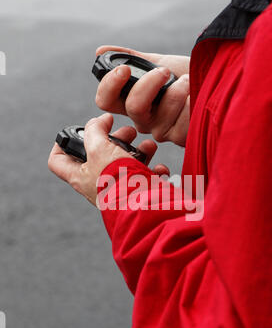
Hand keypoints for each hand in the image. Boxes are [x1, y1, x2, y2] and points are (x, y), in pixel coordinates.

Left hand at [48, 114, 169, 206]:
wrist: (144, 207)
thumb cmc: (118, 182)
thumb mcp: (99, 148)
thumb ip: (95, 130)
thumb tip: (100, 121)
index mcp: (80, 176)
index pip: (57, 161)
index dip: (62, 143)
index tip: (77, 132)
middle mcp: (96, 184)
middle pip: (98, 156)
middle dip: (113, 140)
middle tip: (126, 133)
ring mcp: (117, 189)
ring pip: (124, 164)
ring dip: (138, 151)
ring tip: (147, 146)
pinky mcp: (137, 193)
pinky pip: (144, 178)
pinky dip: (152, 171)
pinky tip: (157, 168)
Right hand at [95, 46, 189, 146]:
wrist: (216, 81)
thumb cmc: (188, 75)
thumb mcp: (159, 63)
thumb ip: (133, 59)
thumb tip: (100, 51)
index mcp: (132, 101)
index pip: (106, 101)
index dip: (109, 86)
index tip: (124, 69)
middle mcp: (144, 119)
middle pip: (133, 107)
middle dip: (149, 84)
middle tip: (164, 71)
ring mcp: (161, 131)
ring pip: (160, 114)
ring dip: (178, 90)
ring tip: (189, 81)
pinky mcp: (179, 138)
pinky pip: (181, 120)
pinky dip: (192, 102)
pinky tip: (197, 98)